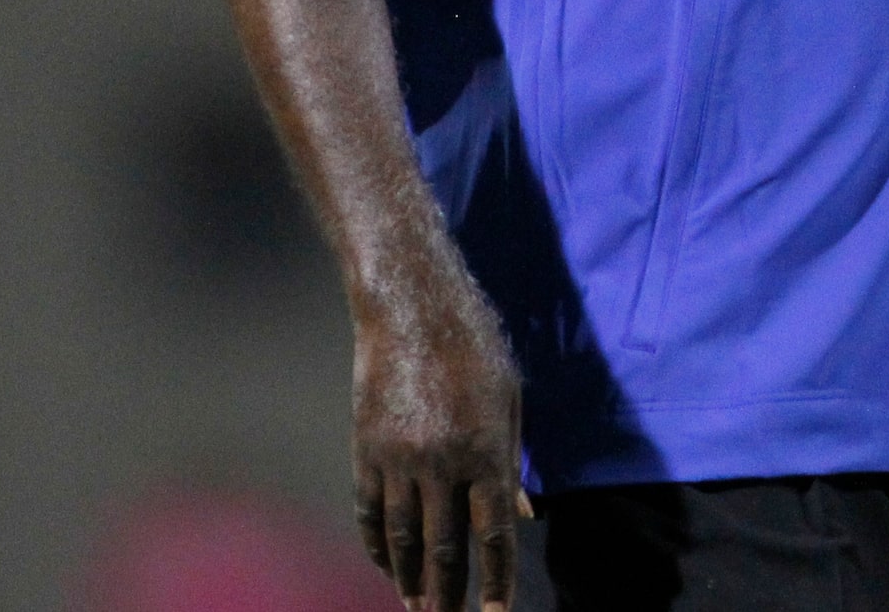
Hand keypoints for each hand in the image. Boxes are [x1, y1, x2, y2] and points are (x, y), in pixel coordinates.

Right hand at [351, 273, 527, 611]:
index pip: (492, 535)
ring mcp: (399, 459)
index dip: (495, 581)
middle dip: (449, 594)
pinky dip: (377, 543)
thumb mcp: (510, 399)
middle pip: (444, 548)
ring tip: (416, 607)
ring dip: (410, 579)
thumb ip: (513, 462)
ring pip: (403, 538)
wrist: (412, 306)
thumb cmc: (475, 346)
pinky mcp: (366, 449)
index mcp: (487, 450)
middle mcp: (443, 463)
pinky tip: (385, 564)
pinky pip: (370, 510)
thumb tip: (522, 515)